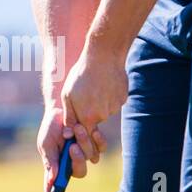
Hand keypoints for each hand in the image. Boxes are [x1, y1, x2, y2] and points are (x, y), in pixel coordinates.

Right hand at [37, 107, 91, 191]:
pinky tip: (91, 129)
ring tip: (75, 129)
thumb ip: (50, 161)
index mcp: (57, 165)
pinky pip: (101, 148)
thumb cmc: (51, 127)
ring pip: (91, 158)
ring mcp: (85, 153)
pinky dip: (96, 139)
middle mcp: (72, 162)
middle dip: (78, 160)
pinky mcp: (95, 143)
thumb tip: (51, 179)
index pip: (54, 186)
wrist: (63, 107)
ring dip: (84, 142)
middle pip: (80, 172)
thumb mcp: (46, 143)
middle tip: (73, 147)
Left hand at [60, 40, 126, 158]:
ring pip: (105, 110)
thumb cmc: (81, 75)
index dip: (82, 132)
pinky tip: (105, 82)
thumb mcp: (68, 95)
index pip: (86, 135)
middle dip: (90, 112)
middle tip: (86, 94)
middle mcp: (103, 115)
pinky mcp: (123, 98)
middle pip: (96, 121)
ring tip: (95, 85)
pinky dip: (110, 95)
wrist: (104, 56)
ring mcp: (115, 107)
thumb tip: (68, 135)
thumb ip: (69, 117)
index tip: (80, 124)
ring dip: (100, 102)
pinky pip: (114, 101)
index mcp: (88, 116)